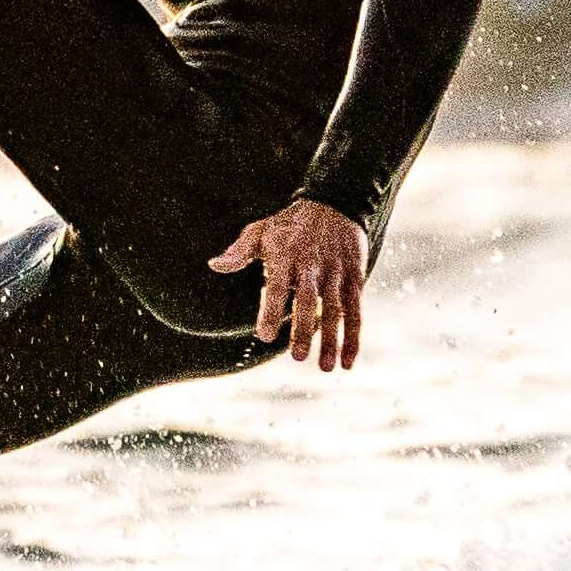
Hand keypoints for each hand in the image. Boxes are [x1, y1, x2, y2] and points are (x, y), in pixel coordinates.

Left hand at [211, 199, 369, 370]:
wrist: (336, 202)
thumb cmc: (290, 223)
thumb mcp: (261, 230)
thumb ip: (239, 251)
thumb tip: (214, 265)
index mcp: (285, 256)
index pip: (276, 286)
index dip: (271, 311)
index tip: (262, 335)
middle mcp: (312, 266)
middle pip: (308, 301)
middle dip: (303, 330)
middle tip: (296, 357)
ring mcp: (336, 273)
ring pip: (335, 310)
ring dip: (331, 340)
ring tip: (323, 368)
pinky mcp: (355, 279)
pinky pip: (356, 311)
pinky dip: (353, 337)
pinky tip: (347, 361)